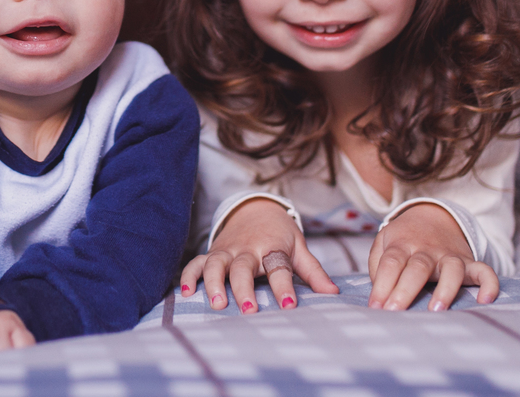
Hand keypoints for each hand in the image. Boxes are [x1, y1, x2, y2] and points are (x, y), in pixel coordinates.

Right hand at [180, 198, 337, 313]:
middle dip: (245, 289)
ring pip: (216, 265)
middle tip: (249, 310)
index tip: (289, 305)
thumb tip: (333, 293)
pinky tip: (186, 293)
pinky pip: (196, 263)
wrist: (256, 208)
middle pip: (243, 268)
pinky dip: (189, 276)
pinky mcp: (212, 252)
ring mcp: (227, 251)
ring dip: (214, 284)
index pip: (279, 268)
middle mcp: (247, 249)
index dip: (284, 287)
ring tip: (217, 304)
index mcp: (272, 247)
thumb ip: (313, 272)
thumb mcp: (299, 248)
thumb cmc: (280, 233)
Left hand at [367, 203, 497, 311]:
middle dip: (404, 291)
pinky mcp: (469, 262)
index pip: (390, 263)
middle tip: (393, 312)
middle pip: (417, 268)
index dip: (381, 285)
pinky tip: (485, 300)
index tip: (374, 307)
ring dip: (445, 289)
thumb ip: (377, 266)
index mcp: (402, 245)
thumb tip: (380, 294)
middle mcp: (426, 250)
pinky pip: (484, 271)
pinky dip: (489, 283)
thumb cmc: (404, 238)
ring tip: (436, 311)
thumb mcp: (383, 242)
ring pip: (451, 269)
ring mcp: (449, 255)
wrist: (433, 216)